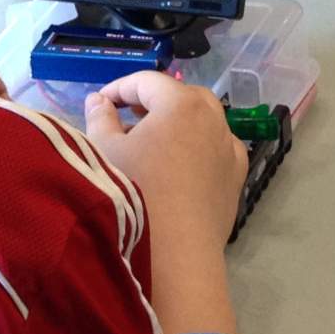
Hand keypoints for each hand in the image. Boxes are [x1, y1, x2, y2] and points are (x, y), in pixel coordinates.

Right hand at [84, 72, 246, 263]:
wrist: (174, 252)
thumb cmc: (134, 192)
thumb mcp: (104, 150)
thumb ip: (99, 117)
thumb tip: (98, 101)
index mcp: (181, 104)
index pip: (147, 81)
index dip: (119, 87)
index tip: (99, 103)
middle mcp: (213, 118)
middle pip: (180, 96)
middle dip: (151, 102)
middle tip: (124, 117)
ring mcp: (229, 148)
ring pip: (203, 121)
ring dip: (176, 123)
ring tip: (150, 143)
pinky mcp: (236, 177)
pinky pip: (216, 149)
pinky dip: (198, 147)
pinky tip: (180, 165)